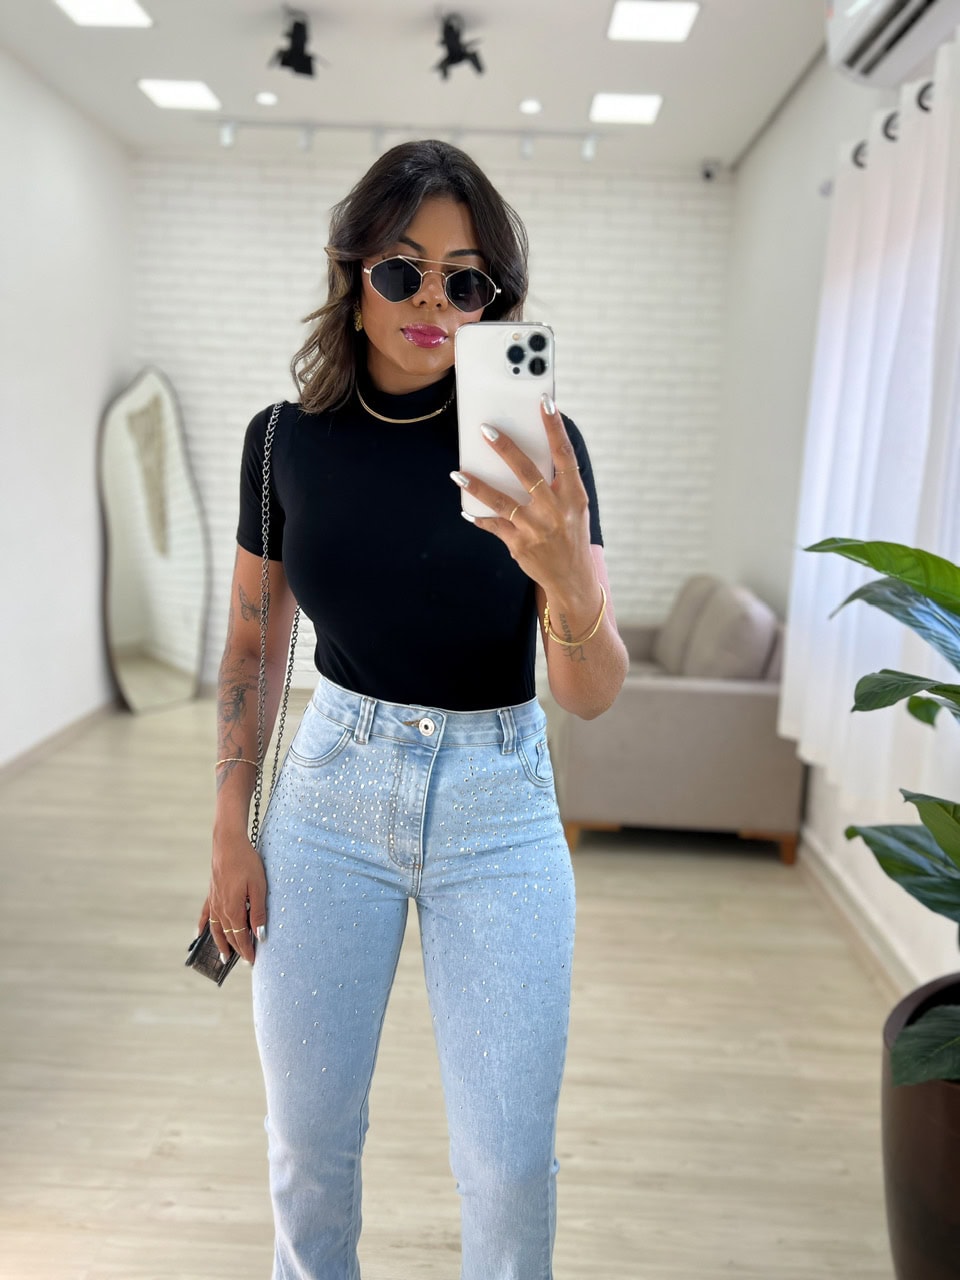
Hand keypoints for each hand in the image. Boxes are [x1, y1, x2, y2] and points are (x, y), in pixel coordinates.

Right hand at [200, 834, 266, 964]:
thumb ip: (258, 912)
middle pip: (228, 934)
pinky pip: (206, 914)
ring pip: (216, 928)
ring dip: (220, 943)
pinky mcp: (211, 892)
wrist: (228, 843)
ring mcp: (214, 901)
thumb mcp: (258, 887)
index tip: (253, 962)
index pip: (240, 936)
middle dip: (237, 949)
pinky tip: (198, 934)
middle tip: (244, 962)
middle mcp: (220, 908)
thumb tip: (260, 935)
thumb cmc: (247, 862)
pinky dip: (203, 925)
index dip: (247, 950)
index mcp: (233, 909)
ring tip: (223, 957)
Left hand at [451, 395, 594, 596]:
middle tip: (485, 430)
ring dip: (478, 485)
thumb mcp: (574, 508)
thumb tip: (527, 452)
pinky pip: (493, 525)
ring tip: (458, 473)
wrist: (571, 578)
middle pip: (527, 472)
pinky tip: (465, 509)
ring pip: (502, 501)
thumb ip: (557, 482)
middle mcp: (556, 510)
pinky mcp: (519, 544)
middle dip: (506, 449)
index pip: (564, 454)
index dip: (555, 427)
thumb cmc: (570, 534)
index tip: (545, 402)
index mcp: (574, 495)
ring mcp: (536, 528)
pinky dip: (478, 516)